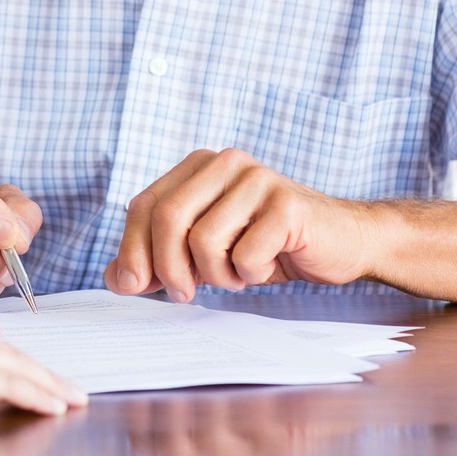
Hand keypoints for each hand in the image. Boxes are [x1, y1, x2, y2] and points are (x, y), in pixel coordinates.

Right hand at [0, 309, 86, 424]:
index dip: (11, 359)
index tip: (32, 374)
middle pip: (4, 350)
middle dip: (38, 371)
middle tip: (65, 387)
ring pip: (13, 364)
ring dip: (46, 384)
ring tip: (69, 398)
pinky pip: (8, 381)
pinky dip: (36, 393)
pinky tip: (54, 405)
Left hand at [105, 149, 375, 301]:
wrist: (340, 242)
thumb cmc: (268, 245)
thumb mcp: (205, 252)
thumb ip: (159, 259)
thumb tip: (116, 279)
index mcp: (198, 166)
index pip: (143, 205)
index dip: (132, 250)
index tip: (136, 285)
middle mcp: (225, 162)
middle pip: (167, 218)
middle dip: (168, 268)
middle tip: (186, 293)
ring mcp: (258, 179)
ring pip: (203, 240)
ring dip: (216, 275)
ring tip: (238, 273)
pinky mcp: (287, 205)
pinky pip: (244, 254)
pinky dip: (249, 273)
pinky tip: (266, 265)